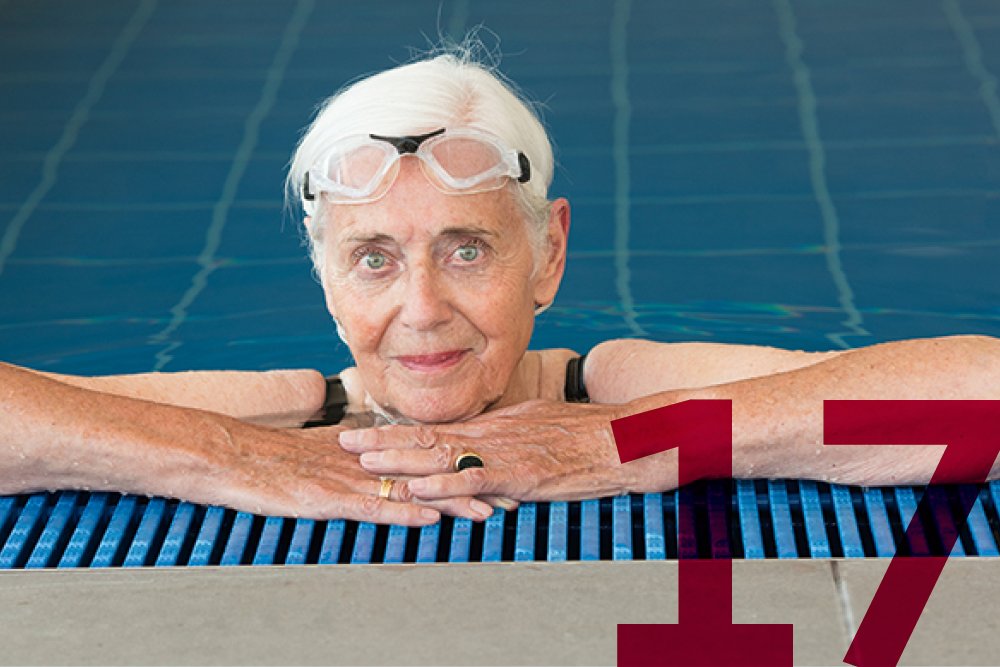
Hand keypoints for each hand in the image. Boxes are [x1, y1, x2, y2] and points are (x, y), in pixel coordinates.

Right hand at [162, 418, 488, 524]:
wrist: (229, 456)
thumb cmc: (271, 461)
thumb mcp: (320, 457)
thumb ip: (354, 460)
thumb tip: (382, 465)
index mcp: (366, 449)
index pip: (424, 457)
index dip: (462, 465)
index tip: (497, 472)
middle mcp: (364, 460)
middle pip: (428, 471)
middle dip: (471, 483)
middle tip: (512, 492)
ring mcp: (348, 478)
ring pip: (409, 489)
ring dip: (450, 501)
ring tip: (490, 511)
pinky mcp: (327, 497)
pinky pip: (372, 507)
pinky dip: (403, 513)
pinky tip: (430, 520)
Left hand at [338, 400, 666, 503]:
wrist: (627, 437)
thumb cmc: (590, 435)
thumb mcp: (542, 428)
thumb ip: (510, 438)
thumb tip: (484, 446)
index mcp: (497, 425)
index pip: (439, 427)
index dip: (399, 429)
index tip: (368, 428)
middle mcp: (493, 434)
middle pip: (428, 435)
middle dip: (383, 439)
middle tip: (343, 439)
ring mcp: (505, 453)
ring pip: (442, 454)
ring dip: (399, 460)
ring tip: (362, 461)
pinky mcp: (521, 474)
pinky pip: (474, 480)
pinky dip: (441, 485)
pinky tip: (415, 489)